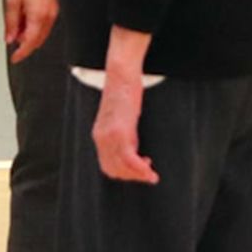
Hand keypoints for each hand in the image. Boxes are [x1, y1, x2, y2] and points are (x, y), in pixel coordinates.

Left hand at [4, 0, 57, 62]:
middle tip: (13, 38)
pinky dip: (36, 27)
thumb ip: (10, 23)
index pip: (30, 43)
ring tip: (18, 24)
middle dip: (24, 43)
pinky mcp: (55, 9)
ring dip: (30, 35)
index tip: (15, 58)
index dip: (22, 53)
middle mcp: (49, 17)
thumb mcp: (12, 2)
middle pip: (37, 40)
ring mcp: (54, 13)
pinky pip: (46, 25)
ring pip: (42, 34)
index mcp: (38, 17)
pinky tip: (27, 19)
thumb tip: (9, 38)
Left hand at [91, 26, 157, 183]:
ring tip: (151, 175)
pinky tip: (150, 171)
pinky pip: (129, 158)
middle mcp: (101, 138)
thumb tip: (133, 149)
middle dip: (132, 177)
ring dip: (138, 176)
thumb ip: (124, 134)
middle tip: (148, 175)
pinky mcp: (120, 131)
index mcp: (99, 135)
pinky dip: (140, 169)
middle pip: (113, 170)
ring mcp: (109, 136)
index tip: (140, 170)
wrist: (121, 74)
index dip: (124, 173)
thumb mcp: (121, 117)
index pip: (108, 166)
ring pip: (121, 168)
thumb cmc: (123, 92)